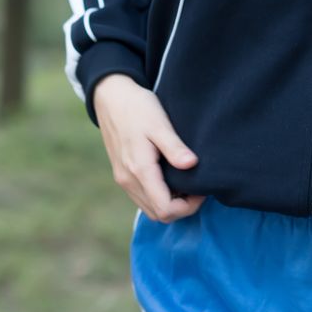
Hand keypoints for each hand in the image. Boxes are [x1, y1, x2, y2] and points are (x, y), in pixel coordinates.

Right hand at [93, 73, 206, 222]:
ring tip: (186, 183)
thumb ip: (174, 147)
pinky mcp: (122, 174)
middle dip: (182, 208)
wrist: (110, 97)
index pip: (165, 209)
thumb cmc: (137, 107)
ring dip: (170, 203)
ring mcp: (123, 179)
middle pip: (158, 214)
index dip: (188, 206)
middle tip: (197, 188)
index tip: (201, 189)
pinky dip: (159, 197)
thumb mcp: (159, 124)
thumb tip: (191, 164)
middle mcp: (128, 181)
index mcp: (139, 170)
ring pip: (149, 209)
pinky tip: (171, 178)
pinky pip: (142, 198)